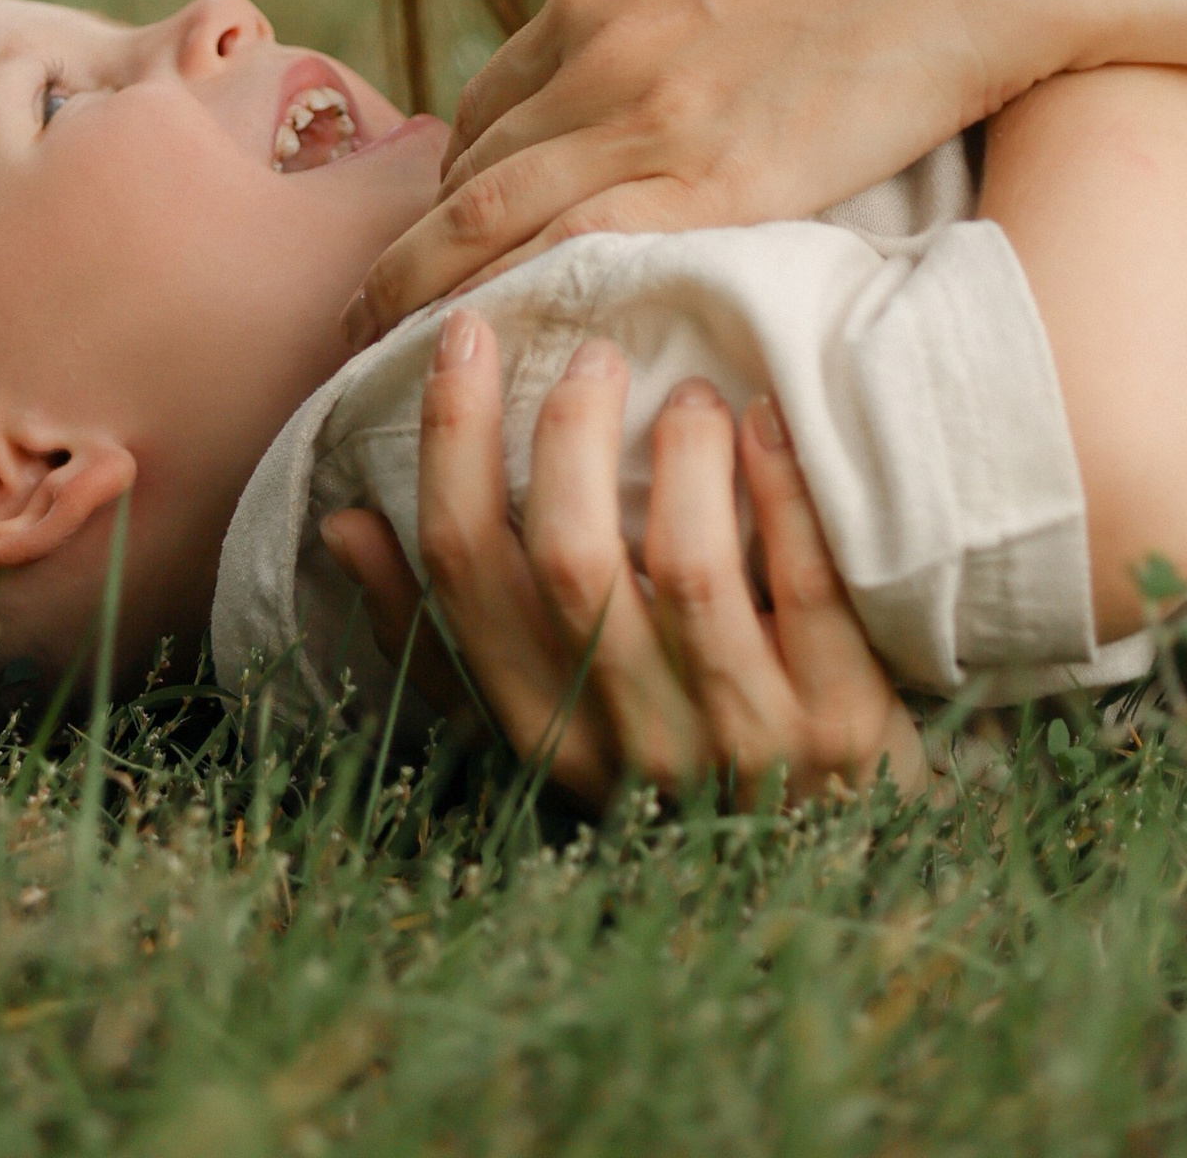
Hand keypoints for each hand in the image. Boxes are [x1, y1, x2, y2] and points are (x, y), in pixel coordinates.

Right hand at [318, 311, 922, 810]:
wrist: (834, 851)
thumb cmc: (670, 745)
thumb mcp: (550, 704)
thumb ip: (444, 627)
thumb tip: (345, 523)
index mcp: (543, 731)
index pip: (463, 577)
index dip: (451, 442)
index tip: (465, 335)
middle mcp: (630, 748)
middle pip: (569, 564)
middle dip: (571, 433)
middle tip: (596, 355)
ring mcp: (741, 744)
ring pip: (688, 571)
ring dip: (685, 453)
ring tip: (694, 392)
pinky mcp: (842, 728)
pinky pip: (805, 585)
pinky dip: (783, 486)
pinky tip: (770, 420)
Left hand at [349, 0, 1018, 342]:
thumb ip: (679, 18)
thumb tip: (673, 83)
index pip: (487, 103)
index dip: (452, 184)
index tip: (445, 247)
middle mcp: (603, 46)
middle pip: (466, 169)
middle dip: (410, 255)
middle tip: (374, 331)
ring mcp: (652, 110)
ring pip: (486, 218)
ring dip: (425, 297)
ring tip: (385, 370)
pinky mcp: (719, 177)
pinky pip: (573, 254)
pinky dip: (512, 307)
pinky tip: (492, 364)